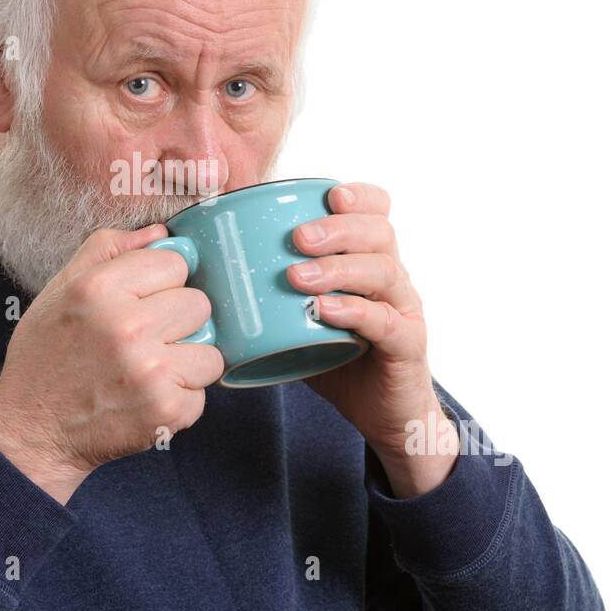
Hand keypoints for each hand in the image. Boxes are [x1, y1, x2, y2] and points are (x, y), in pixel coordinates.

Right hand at [0, 223, 223, 504]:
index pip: (176, 263)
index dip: (163, 283)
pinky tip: (147, 398)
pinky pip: (202, 394)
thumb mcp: (60, 290)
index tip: (144, 302)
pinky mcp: (165, 410)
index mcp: (100, 288)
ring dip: (186, 363)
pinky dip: (180, 400)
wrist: (31, 430)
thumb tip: (161, 232)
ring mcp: (150, 370)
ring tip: (150, 370)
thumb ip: (108, 250)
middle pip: (199, 304)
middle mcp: (127, 326)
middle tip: (146, 340)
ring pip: (211, 351)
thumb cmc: (45, 357)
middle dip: (178, 322)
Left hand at [286, 183, 456, 494]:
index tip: (329, 194)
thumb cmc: (335, 358)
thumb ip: (267, 293)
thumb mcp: (298, 317)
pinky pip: (386, 321)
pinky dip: (354, 311)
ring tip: (297, 275)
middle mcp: (392, 278)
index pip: (377, 210)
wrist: (383, 415)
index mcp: (369, 259)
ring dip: (337, 267)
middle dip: (337, 228)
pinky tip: (325, 311)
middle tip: (296, 238)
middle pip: (379, 232)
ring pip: (383, 271)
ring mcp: (403, 310)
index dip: (358, 196)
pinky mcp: (407, 345)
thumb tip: (204, 273)